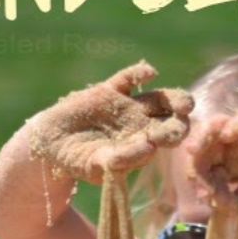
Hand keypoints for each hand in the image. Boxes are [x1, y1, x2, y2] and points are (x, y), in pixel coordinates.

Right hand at [29, 61, 193, 182]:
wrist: (51, 145)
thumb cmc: (79, 162)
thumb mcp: (100, 166)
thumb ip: (123, 159)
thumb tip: (150, 148)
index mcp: (143, 144)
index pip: (166, 138)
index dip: (174, 134)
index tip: (175, 135)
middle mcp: (140, 124)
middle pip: (169, 116)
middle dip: (179, 115)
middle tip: (186, 113)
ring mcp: (127, 106)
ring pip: (156, 98)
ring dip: (171, 97)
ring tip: (183, 101)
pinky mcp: (108, 91)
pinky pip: (127, 79)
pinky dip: (138, 74)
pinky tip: (149, 72)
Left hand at [186, 112, 237, 202]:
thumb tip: (219, 206)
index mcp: (224, 164)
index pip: (201, 169)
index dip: (198, 182)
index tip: (205, 197)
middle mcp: (229, 147)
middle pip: (201, 145)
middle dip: (193, 160)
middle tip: (193, 176)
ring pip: (215, 126)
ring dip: (203, 137)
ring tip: (193, 150)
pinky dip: (236, 125)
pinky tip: (227, 136)